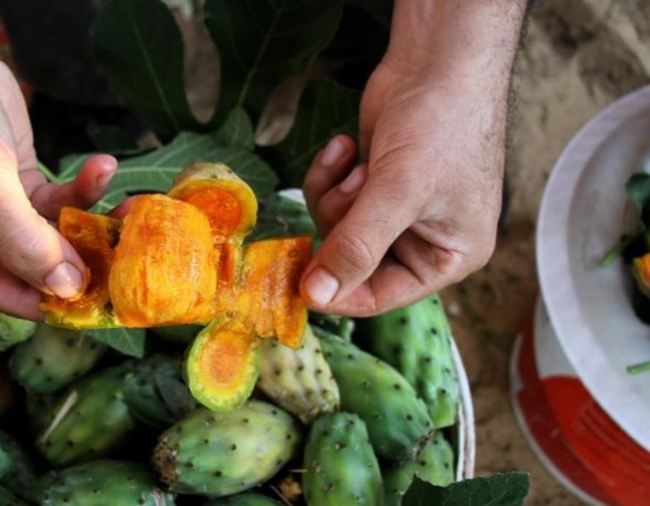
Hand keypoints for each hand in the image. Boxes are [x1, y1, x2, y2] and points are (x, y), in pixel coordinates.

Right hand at [0, 55, 115, 320]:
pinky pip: (57, 204)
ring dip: (92, 221)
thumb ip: (22, 240)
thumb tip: (66, 289)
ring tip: (132, 207)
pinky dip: (82, 189)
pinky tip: (102, 166)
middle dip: (83, 257)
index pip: (4, 295)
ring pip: (53, 237)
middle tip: (133, 251)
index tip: (108, 299)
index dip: (55, 298)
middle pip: (34, 270)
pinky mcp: (17, 190)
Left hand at [300, 50, 507, 316]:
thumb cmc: (441, 125)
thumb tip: (319, 296)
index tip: (300, 283)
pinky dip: (330, 175)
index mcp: (449, 257)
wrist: (438, 59)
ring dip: (336, 196)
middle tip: (352, 192)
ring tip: (360, 164)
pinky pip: (332, 198)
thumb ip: (356, 246)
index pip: (381, 296)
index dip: (339, 291)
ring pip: (336, 228)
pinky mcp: (372, 184)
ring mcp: (396, 211)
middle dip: (341, 224)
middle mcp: (424, 240)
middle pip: (352, 262)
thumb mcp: (398, 192)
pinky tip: (346, 146)